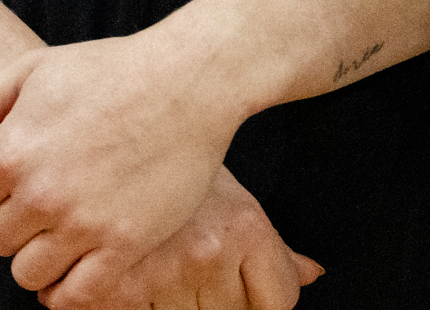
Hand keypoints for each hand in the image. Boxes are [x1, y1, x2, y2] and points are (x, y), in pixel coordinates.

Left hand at [0, 25, 255, 302]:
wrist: (190, 79)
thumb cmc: (111, 68)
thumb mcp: (35, 70)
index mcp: (11, 152)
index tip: (22, 180)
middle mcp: (40, 193)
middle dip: (18, 224)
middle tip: (50, 201)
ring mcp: (83, 223)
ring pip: (28, 274)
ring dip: (42, 257)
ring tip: (67, 230)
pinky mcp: (123, 245)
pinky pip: (76, 297)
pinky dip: (69, 291)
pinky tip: (80, 267)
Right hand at [99, 169, 322, 309]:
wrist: (116, 136)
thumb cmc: (176, 164)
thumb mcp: (233, 197)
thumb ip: (276, 247)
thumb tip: (312, 274)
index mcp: (244, 228)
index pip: (279, 302)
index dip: (261, 296)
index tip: (243, 285)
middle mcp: (208, 253)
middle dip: (215, 296)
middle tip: (193, 262)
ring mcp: (163, 274)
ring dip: (174, 301)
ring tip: (163, 264)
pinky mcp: (117, 291)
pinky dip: (137, 304)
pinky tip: (137, 275)